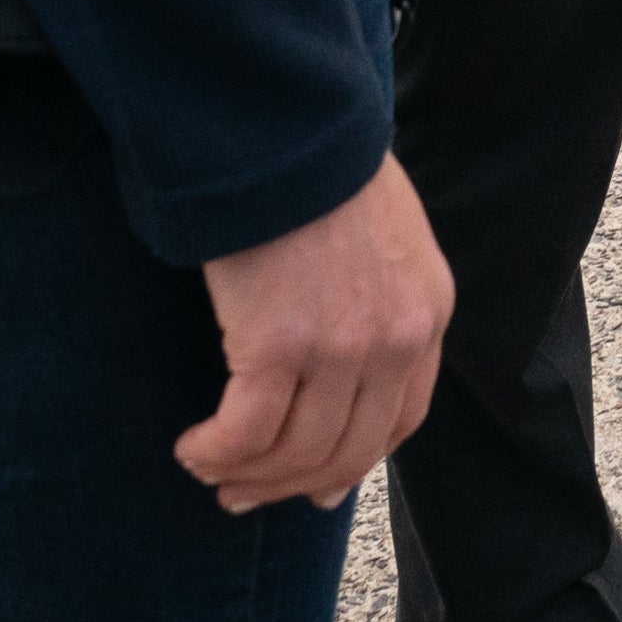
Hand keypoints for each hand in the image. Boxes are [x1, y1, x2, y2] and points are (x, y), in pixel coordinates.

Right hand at [181, 154, 451, 512]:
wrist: (291, 126)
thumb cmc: (322, 167)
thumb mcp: (385, 234)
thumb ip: (378, 293)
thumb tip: (338, 354)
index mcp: (427, 312)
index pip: (402, 420)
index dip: (354, 461)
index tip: (314, 485)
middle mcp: (395, 340)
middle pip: (347, 450)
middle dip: (291, 485)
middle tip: (242, 496)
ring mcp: (342, 348)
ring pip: (295, 452)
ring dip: (246, 474)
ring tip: (209, 468)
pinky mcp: (279, 345)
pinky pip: (246, 434)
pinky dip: (216, 451)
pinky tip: (194, 448)